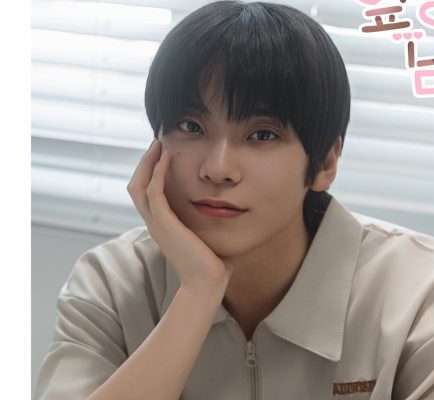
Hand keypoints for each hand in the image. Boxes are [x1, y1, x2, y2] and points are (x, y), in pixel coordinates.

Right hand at [127, 140, 232, 292]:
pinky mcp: (165, 224)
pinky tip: (167, 158)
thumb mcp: (209, 234)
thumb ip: (210, 220)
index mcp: (163, 225)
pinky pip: (154, 192)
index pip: (146, 192)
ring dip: (148, 162)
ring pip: (139, 185)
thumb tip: (228, 207)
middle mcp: (155, 223)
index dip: (151, 171)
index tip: (163, 153)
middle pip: (136, 185)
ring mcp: (157, 224)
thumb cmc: (214, 263)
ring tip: (159, 143)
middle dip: (145, 162)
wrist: (209, 284)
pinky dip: (158, 173)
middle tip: (157, 142)